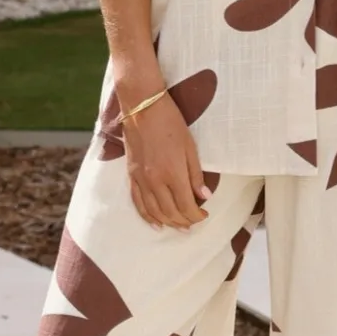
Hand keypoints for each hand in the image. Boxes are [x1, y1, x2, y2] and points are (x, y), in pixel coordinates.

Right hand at [123, 93, 212, 230]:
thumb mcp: (190, 146)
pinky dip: (147, 216)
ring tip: (178, 227)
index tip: (204, 215)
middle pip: (170, 212)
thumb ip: (196, 175)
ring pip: (154, 211)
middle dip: (184, 221)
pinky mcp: (131, 175)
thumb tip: (204, 196)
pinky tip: (155, 223)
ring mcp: (141, 179)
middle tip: (193, 224)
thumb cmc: (171, 123)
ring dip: (167, 222)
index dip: (196, 216)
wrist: (143, 108)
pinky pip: (138, 202)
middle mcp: (155, 181)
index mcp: (173, 173)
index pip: (186, 205)